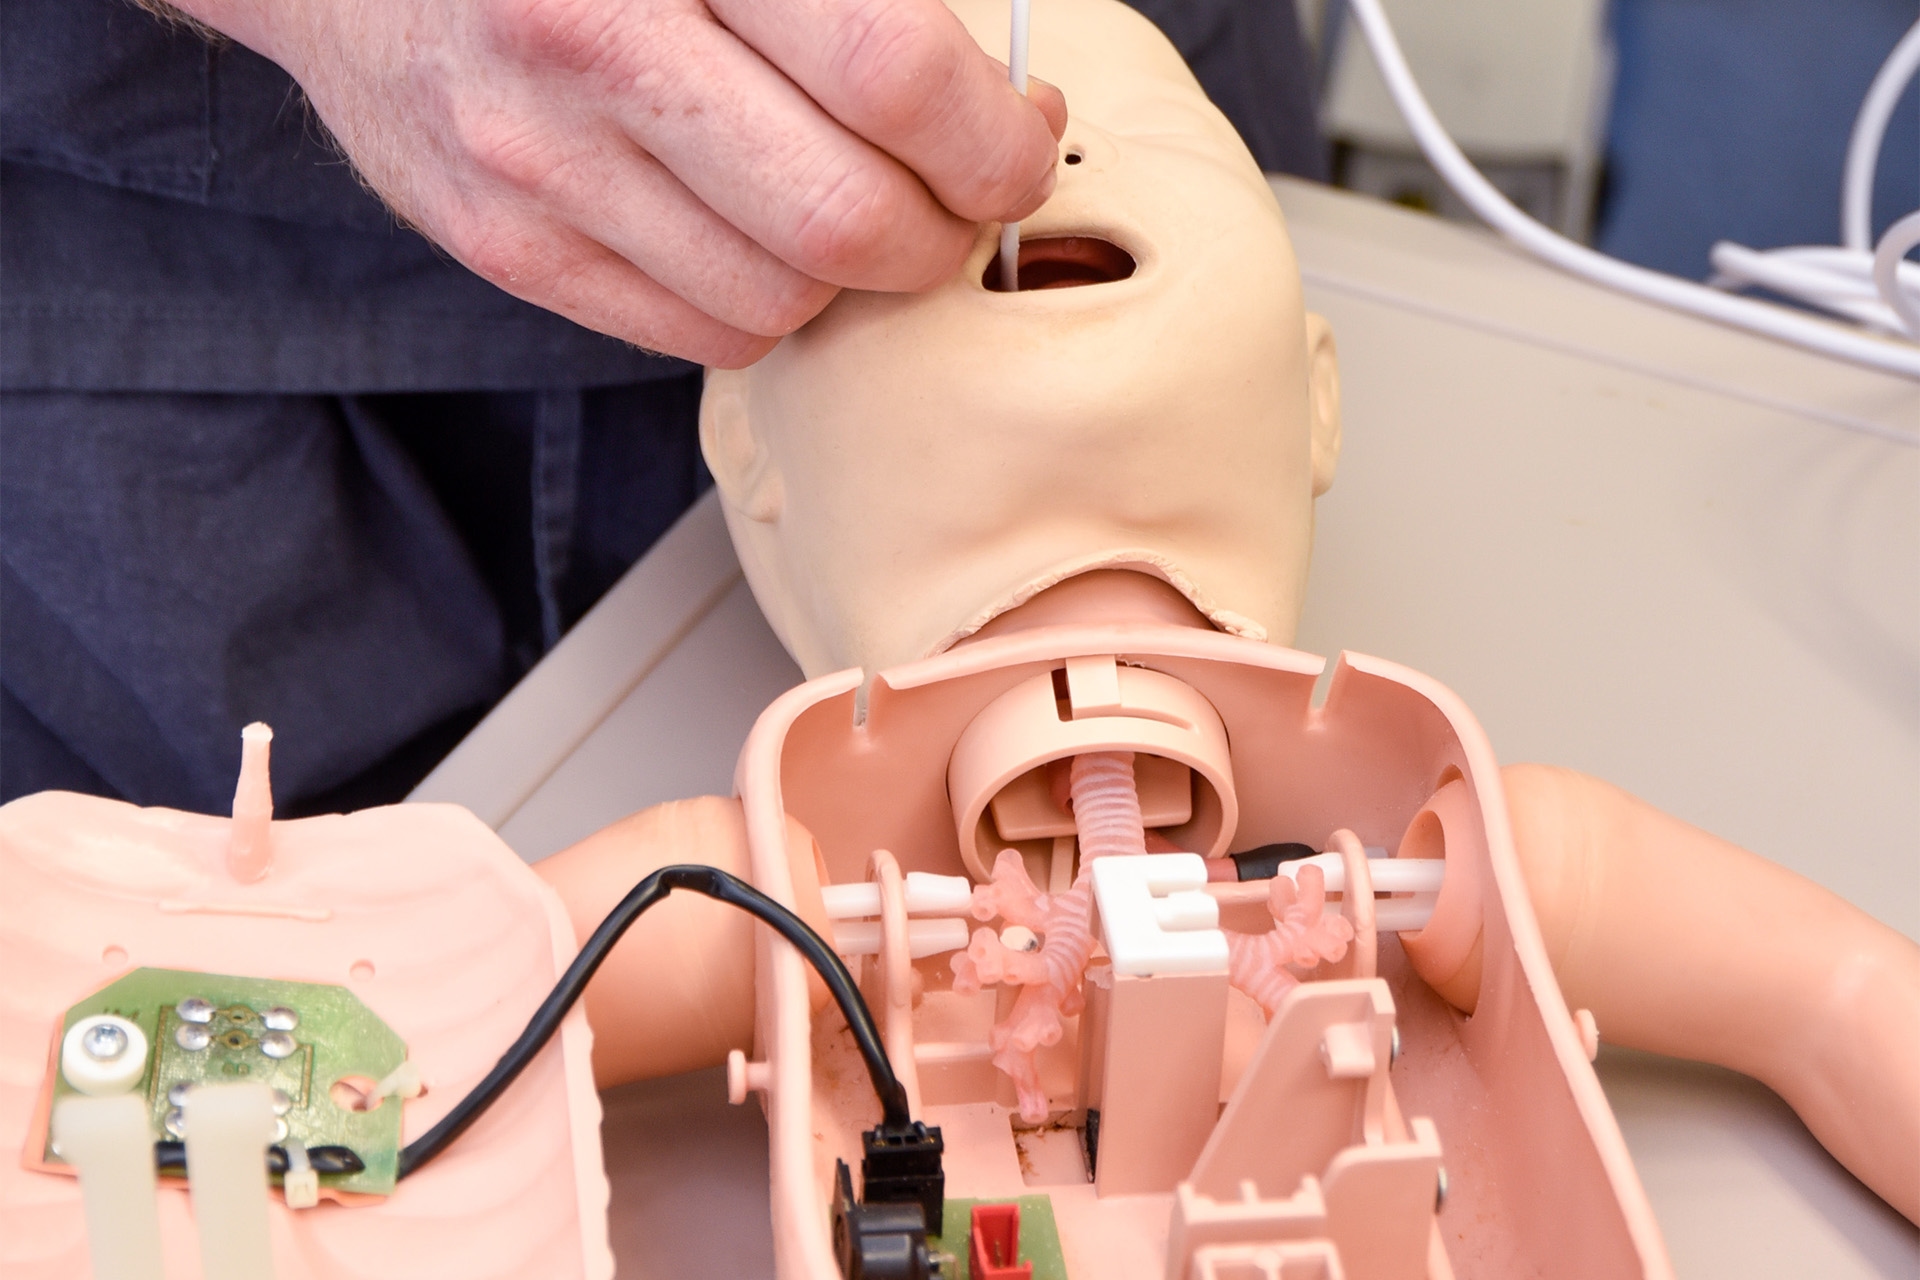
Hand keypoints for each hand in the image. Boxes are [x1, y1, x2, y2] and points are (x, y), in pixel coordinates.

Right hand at [174, 0, 1067, 365]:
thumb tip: (996, 88)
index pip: (892, 74)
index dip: (992, 134)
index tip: (1017, 135)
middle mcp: (588, 43)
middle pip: (847, 220)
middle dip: (941, 229)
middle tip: (955, 192)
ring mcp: (535, 159)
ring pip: (782, 299)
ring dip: (850, 275)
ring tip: (845, 199)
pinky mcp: (505, 242)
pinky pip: (701, 334)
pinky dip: (764, 302)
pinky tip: (754, 229)